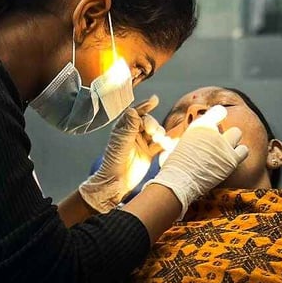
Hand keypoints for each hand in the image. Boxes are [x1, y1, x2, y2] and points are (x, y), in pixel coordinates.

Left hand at [79, 96, 162, 212]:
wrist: (117, 181)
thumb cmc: (114, 162)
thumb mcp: (121, 142)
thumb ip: (129, 127)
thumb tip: (133, 110)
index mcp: (123, 128)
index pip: (135, 113)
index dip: (145, 106)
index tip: (154, 101)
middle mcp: (133, 133)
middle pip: (148, 122)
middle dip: (153, 125)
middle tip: (152, 133)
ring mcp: (141, 142)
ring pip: (156, 132)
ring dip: (160, 134)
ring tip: (160, 141)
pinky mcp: (148, 152)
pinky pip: (160, 144)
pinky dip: (165, 143)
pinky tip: (167, 144)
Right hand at [144, 105, 248, 217]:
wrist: (179, 182)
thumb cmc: (173, 166)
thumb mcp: (174, 145)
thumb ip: (185, 139)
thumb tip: (180, 142)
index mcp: (199, 126)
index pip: (219, 111)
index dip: (218, 116)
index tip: (216, 122)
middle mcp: (214, 132)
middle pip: (230, 127)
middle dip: (226, 135)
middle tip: (219, 146)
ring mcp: (224, 146)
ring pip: (238, 135)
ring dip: (233, 143)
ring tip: (225, 153)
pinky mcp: (231, 159)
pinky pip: (243, 151)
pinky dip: (237, 154)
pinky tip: (228, 161)